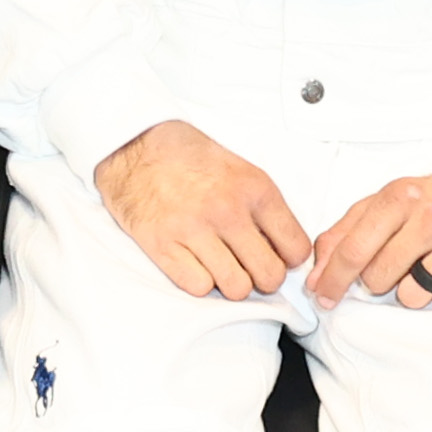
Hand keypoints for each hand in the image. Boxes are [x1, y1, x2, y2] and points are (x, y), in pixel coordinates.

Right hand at [92, 121, 313, 299]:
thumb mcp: (240, 169)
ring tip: (219, 265)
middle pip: (270, 276)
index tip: (275, 255)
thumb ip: (263, 208)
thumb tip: (284, 249)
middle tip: (248, 266)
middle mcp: (228, 210)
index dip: (287, 259)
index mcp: (254, 188)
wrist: (134, 143)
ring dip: (230, 282)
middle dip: (262, 278)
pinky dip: (199, 281)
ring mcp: (194, 228)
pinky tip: (194, 262)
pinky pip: (199, 287)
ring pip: (237, 289)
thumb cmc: (188, 156)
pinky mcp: (162, 243)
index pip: (296, 249)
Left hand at [307, 153, 431, 310]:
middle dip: (379, 281)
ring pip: (412, 296)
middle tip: (399, 263)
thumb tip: (317, 271)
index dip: (332, 280)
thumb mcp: (390, 199)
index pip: (353, 249)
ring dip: (414, 290)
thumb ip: (348, 230)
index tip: (323, 297)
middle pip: (379, 278)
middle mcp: (431, 217)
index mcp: (400, 197)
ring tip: (429, 265)